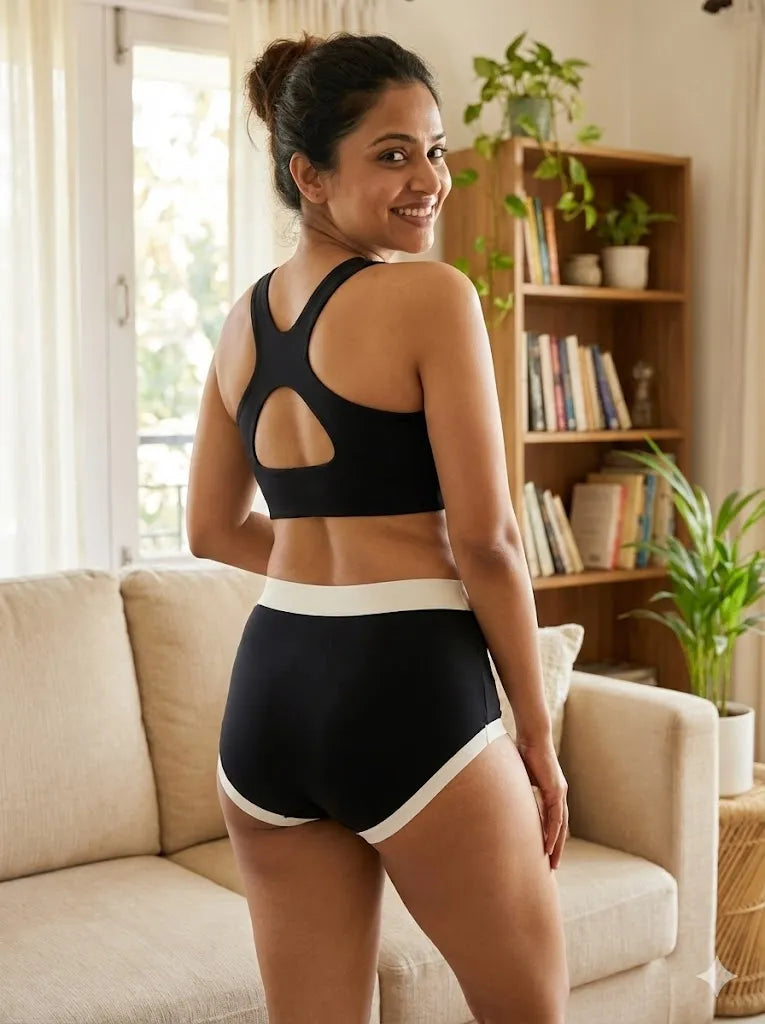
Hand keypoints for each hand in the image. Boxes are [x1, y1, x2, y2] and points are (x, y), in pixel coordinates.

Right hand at [515, 732, 568, 869]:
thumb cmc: (522, 750)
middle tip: (551, 865)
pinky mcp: (556, 790)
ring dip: (556, 845)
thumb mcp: (518, 776)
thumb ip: (516, 789)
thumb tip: (501, 796)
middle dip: (556, 847)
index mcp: (550, 790)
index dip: (549, 836)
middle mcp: (558, 793)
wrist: (532, 735)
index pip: (552, 818)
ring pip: (560, 826)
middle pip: (560, 827)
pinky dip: (553, 833)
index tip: (544, 852)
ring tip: (552, 862)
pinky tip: (549, 845)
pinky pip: (556, 817)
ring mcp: (559, 792)